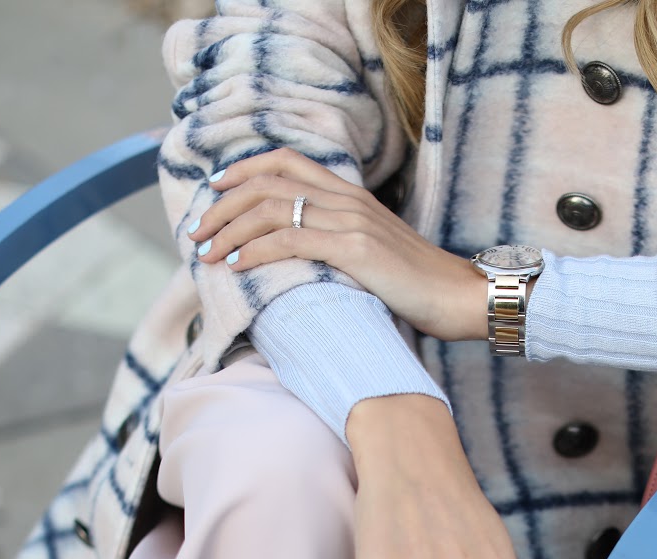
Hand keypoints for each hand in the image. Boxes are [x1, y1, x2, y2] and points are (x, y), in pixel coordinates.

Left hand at [189, 148, 487, 342]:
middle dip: (223, 205)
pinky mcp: (355, 249)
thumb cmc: (419, 287)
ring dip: (231, 229)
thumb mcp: (374, 255)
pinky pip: (293, 240)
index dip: (243, 171)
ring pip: (273, 208)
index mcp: (350, 195)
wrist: (460, 296)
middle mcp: (347, 199)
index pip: (286, 163)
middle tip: (196, 231)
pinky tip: (238, 265)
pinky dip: (258, 250)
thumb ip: (340, 245)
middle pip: (268, 182)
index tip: (214, 190)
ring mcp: (351, 221)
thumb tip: (305, 260)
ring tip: (207, 251)